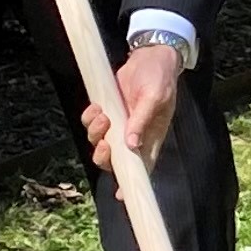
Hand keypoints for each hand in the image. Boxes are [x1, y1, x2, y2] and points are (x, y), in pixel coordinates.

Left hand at [85, 44, 181, 181]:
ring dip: (96, 132)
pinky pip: (92, 123)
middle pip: (114, 159)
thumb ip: (143, 120)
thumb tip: (132, 145)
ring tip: (102, 114)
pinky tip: (97, 107)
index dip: (130, 183)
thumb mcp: (154, 97)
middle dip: (104, 155)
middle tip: (105, 142)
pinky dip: (90, 118)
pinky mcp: (108, 110)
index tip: (120, 195)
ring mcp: (119, 124)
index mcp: (151, 138)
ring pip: (100, 141)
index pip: (141, 167)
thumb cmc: (160, 78)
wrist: (150, 55)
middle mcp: (133, 135)